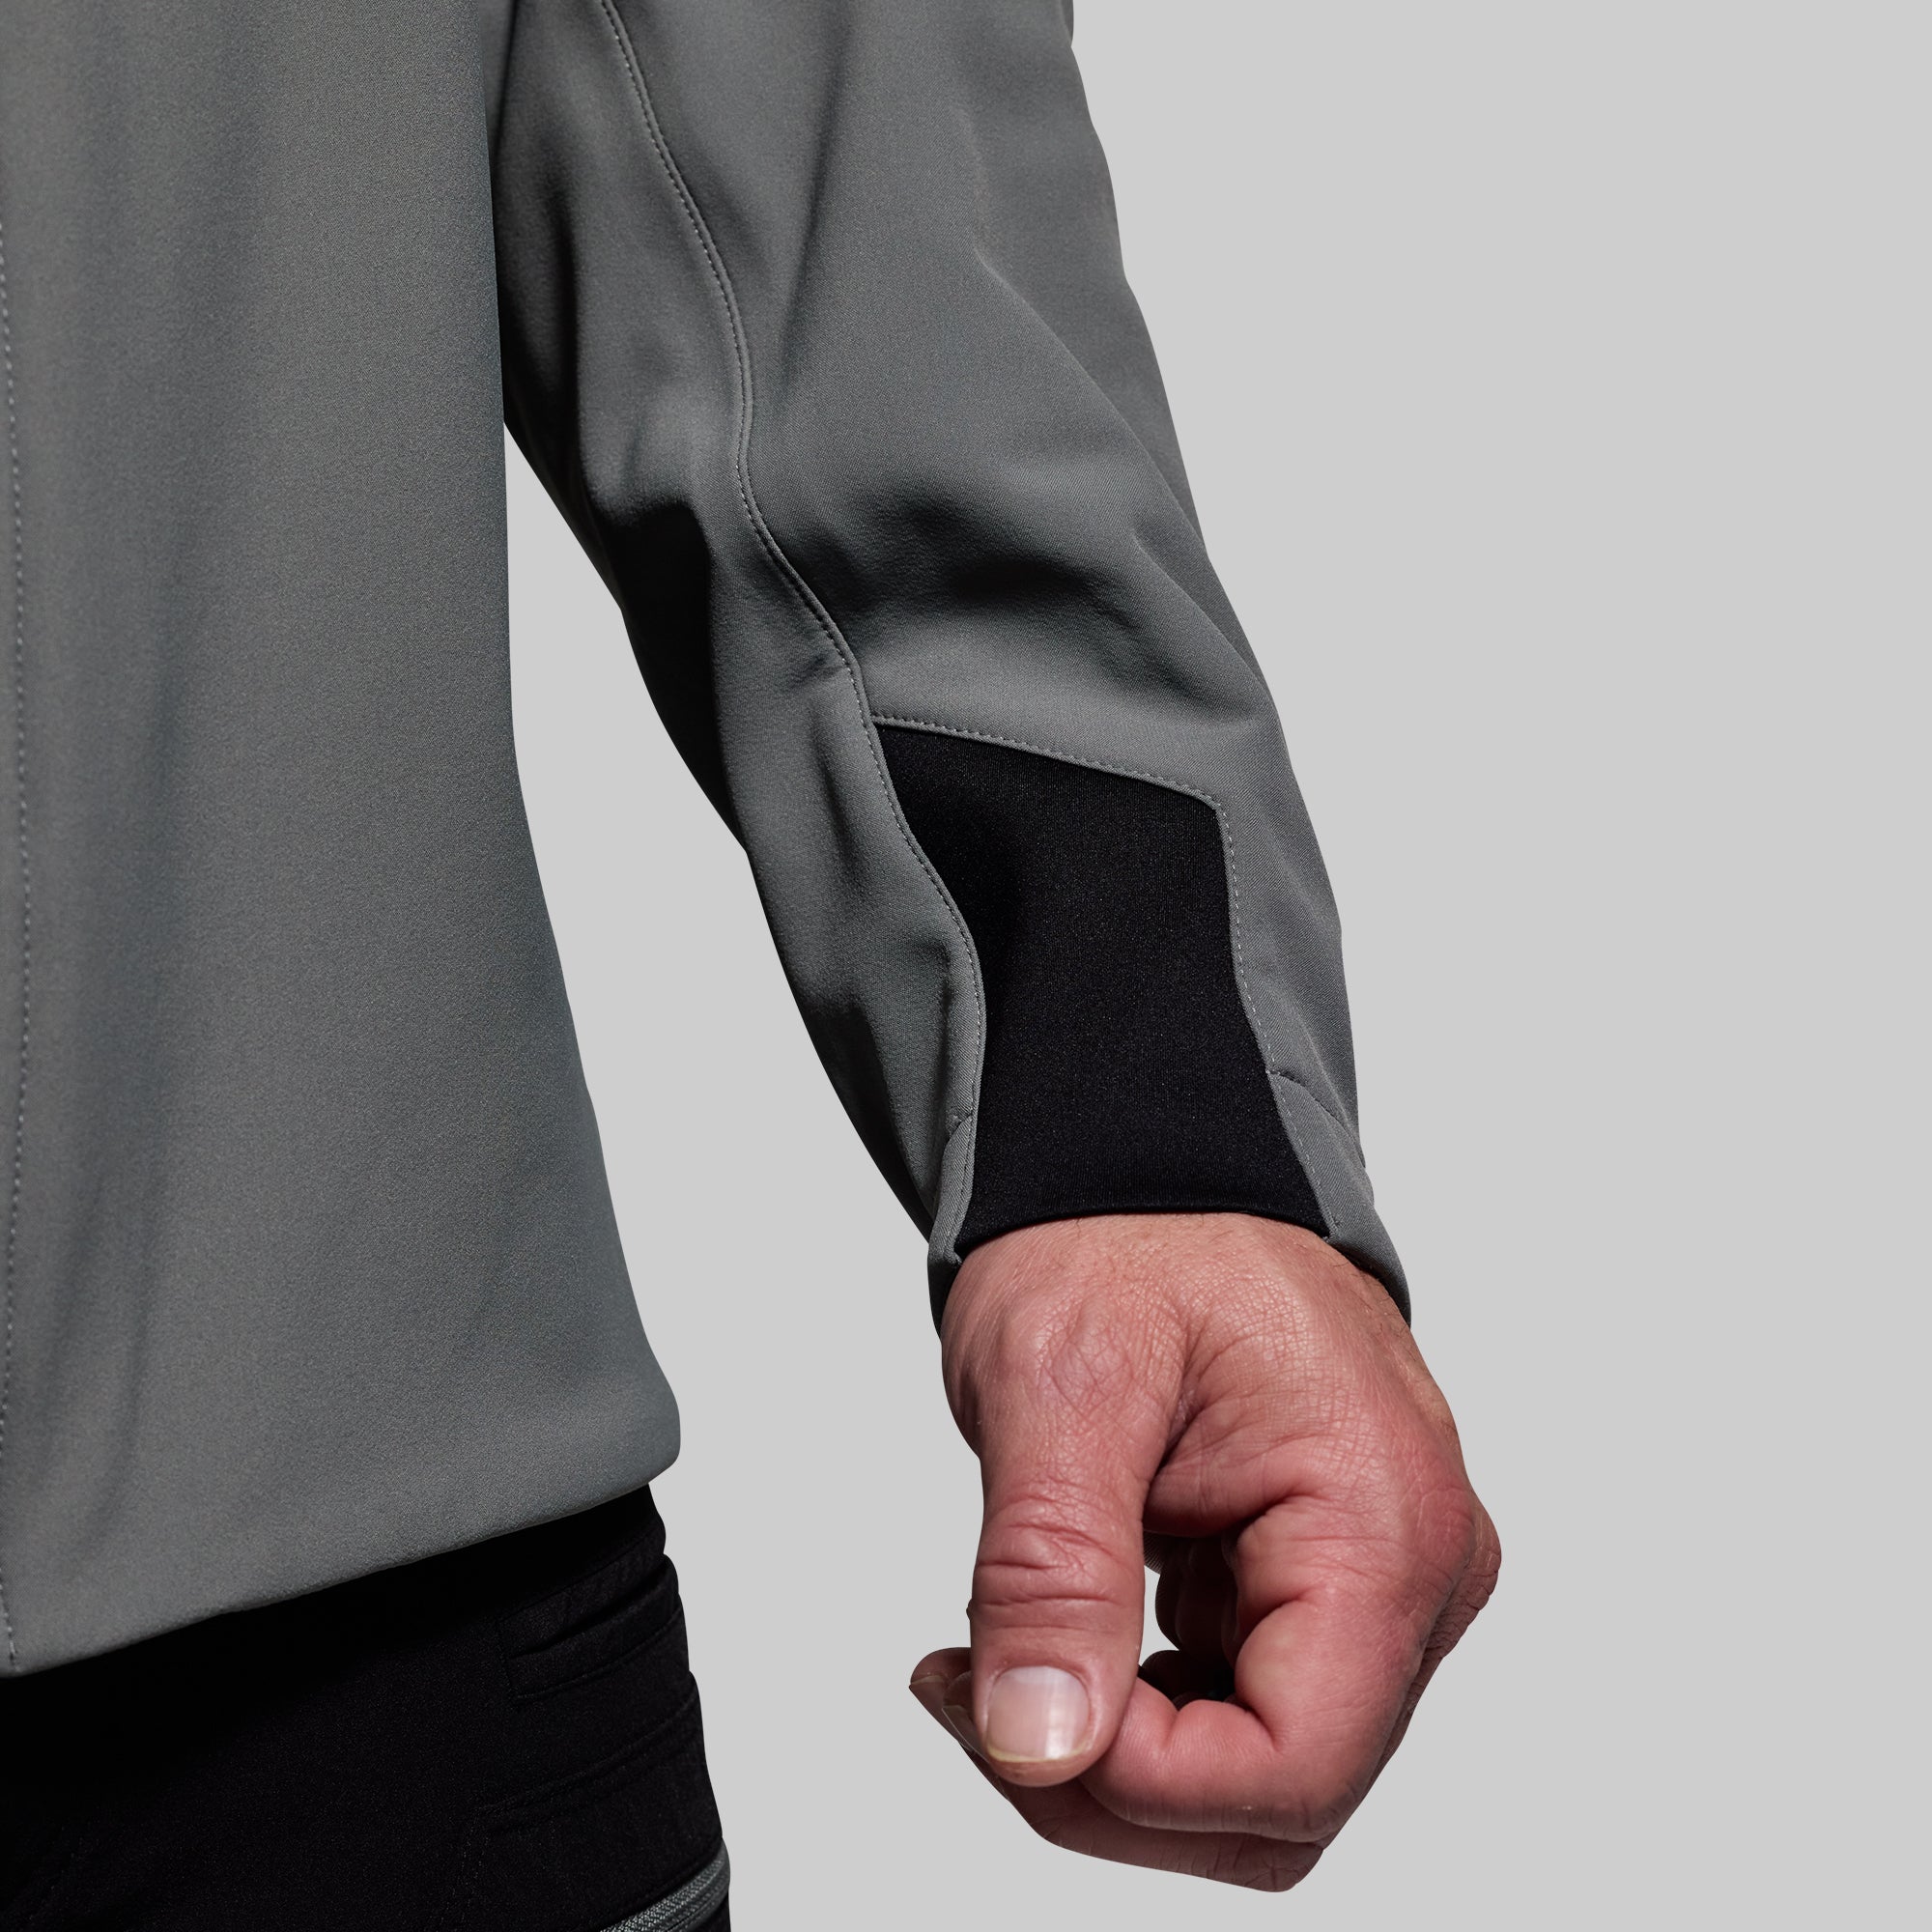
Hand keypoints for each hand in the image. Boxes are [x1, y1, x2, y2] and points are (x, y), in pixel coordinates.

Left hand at [907, 1213, 1498, 1890]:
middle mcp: (1416, 1569)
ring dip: (1116, 1757)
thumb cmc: (1127, 1234)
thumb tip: (1037, 1747)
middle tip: (972, 1692)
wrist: (1152, 1167)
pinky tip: (1054, 1635)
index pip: (1294, 1770)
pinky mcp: (1329, 1583)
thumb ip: (1052, 1573)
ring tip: (994, 1653)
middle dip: (1112, 1787)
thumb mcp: (1060, 1384)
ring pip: (1260, 1776)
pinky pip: (1246, 1714)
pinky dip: (1136, 1710)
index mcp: (1380, 1519)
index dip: (1137, 1786)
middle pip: (1281, 1799)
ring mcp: (1381, 1582)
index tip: (1005, 1710)